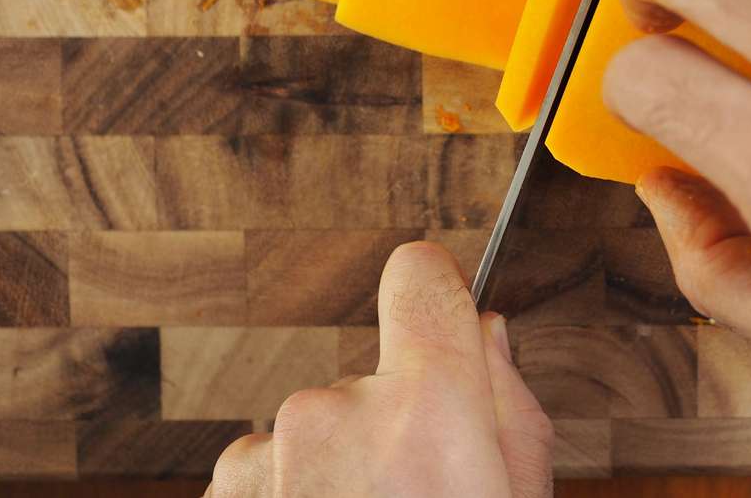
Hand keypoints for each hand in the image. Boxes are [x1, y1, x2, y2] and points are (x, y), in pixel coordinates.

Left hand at [206, 242, 553, 497]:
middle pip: (372, 377)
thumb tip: (487, 334)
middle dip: (393, 423)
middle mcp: (336, 416)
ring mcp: (269, 455)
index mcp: (426, 409)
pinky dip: (292, 497)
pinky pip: (269, 471)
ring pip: (319, 429)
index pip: (419, 275)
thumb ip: (511, 407)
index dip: (436, 287)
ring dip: (338, 468)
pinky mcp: (228, 489)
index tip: (440, 300)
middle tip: (419, 493)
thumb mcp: (522, 494)